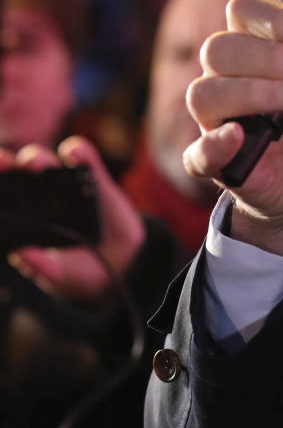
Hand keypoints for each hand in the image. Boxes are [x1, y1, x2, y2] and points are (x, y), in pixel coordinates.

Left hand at [2, 136, 145, 300]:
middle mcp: (40, 197)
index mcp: (25, 220)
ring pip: (43, 159)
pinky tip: (76, 155)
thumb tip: (19, 254)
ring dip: (36, 158)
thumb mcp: (62, 276)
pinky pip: (82, 155)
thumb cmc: (83, 271)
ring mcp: (67, 184)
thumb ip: (42, 268)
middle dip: (6, 162)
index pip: (2, 195)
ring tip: (37, 165)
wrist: (125, 264)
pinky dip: (78, 151)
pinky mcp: (93, 176)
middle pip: (17, 172)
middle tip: (6, 164)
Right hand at [183, 0, 282, 252]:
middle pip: (221, 48)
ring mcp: (213, 120)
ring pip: (205, 93)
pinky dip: (214, 143)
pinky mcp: (212, 162)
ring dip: (253, 91)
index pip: (243, 10)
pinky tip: (239, 135)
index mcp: (249, 47)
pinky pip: (197, 153)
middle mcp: (222, 77)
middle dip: (272, 56)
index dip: (278, 18)